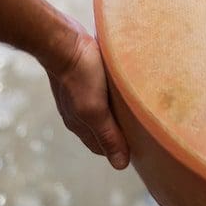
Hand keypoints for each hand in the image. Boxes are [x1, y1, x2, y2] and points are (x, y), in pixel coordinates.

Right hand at [47, 18, 128, 169]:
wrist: (61, 40)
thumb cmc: (80, 75)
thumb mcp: (95, 109)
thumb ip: (108, 135)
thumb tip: (121, 165)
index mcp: (80, 125)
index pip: (103, 147)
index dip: (120, 148)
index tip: (142, 145)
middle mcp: (77, 112)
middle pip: (102, 129)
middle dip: (121, 131)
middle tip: (144, 126)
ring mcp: (78, 93)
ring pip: (102, 109)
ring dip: (118, 111)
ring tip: (138, 107)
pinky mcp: (84, 76)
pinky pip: (101, 91)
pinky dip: (113, 94)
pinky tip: (125, 87)